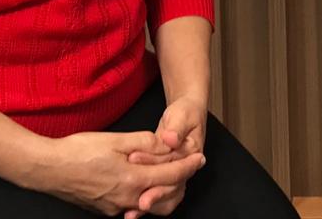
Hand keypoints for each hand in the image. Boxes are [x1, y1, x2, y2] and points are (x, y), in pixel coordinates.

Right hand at [43, 130, 203, 215]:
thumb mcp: (116, 140)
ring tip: (167, 172)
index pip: (171, 175)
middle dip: (180, 181)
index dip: (188, 165)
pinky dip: (144, 193)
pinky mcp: (105, 209)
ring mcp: (115, 207)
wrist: (48, 169)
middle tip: (188, 164)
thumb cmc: (78, 151)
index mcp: (132, 180)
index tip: (200, 157)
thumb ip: (145, 144)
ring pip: (149, 203)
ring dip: (162, 189)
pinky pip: (133, 204)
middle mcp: (127, 199)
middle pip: (165, 196)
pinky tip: (142, 180)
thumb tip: (167, 146)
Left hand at [123, 95, 208, 218]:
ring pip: (165, 195)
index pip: (175, 167)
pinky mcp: (163, 176)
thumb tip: (170, 139)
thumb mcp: (182, 115)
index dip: (158, 171)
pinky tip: (130, 210)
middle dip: (154, 196)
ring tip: (132, 212)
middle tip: (139, 204)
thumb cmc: (185, 113)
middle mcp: (185, 168)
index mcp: (192, 153)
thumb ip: (176, 127)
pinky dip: (144, 200)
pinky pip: (156, 191)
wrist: (187, 115)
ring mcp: (175, 174)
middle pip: (171, 187)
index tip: (141, 173)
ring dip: (149, 203)